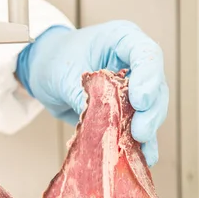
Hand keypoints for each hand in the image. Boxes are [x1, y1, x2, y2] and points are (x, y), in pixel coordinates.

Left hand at [16, 20, 167, 166]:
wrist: (43, 70)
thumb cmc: (54, 59)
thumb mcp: (63, 75)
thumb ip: (82, 95)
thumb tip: (100, 122)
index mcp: (121, 40)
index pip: (146, 54)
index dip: (148, 77)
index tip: (139, 100)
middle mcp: (132, 62)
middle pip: (155, 86)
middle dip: (150, 112)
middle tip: (140, 132)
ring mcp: (132, 87)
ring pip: (151, 109)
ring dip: (147, 130)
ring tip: (140, 149)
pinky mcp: (125, 110)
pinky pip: (138, 126)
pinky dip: (140, 144)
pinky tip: (144, 157)